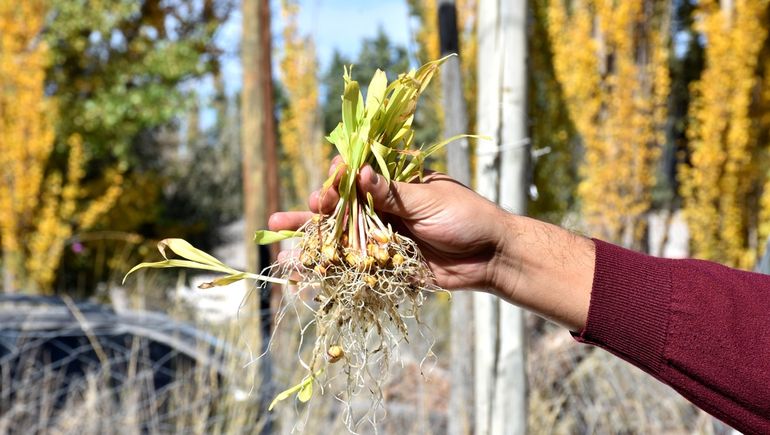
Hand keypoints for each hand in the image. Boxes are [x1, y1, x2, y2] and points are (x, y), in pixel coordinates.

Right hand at [268, 160, 509, 290]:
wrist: (492, 257)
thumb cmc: (467, 217)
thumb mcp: (429, 200)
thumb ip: (392, 193)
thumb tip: (359, 172)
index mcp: (394, 186)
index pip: (356, 179)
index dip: (337, 182)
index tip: (327, 184)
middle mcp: (384, 210)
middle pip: (340, 212)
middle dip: (311, 217)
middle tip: (280, 222)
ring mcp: (384, 239)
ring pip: (342, 242)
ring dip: (313, 247)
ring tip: (283, 254)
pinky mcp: (389, 266)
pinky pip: (356, 268)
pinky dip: (333, 273)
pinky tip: (307, 278)